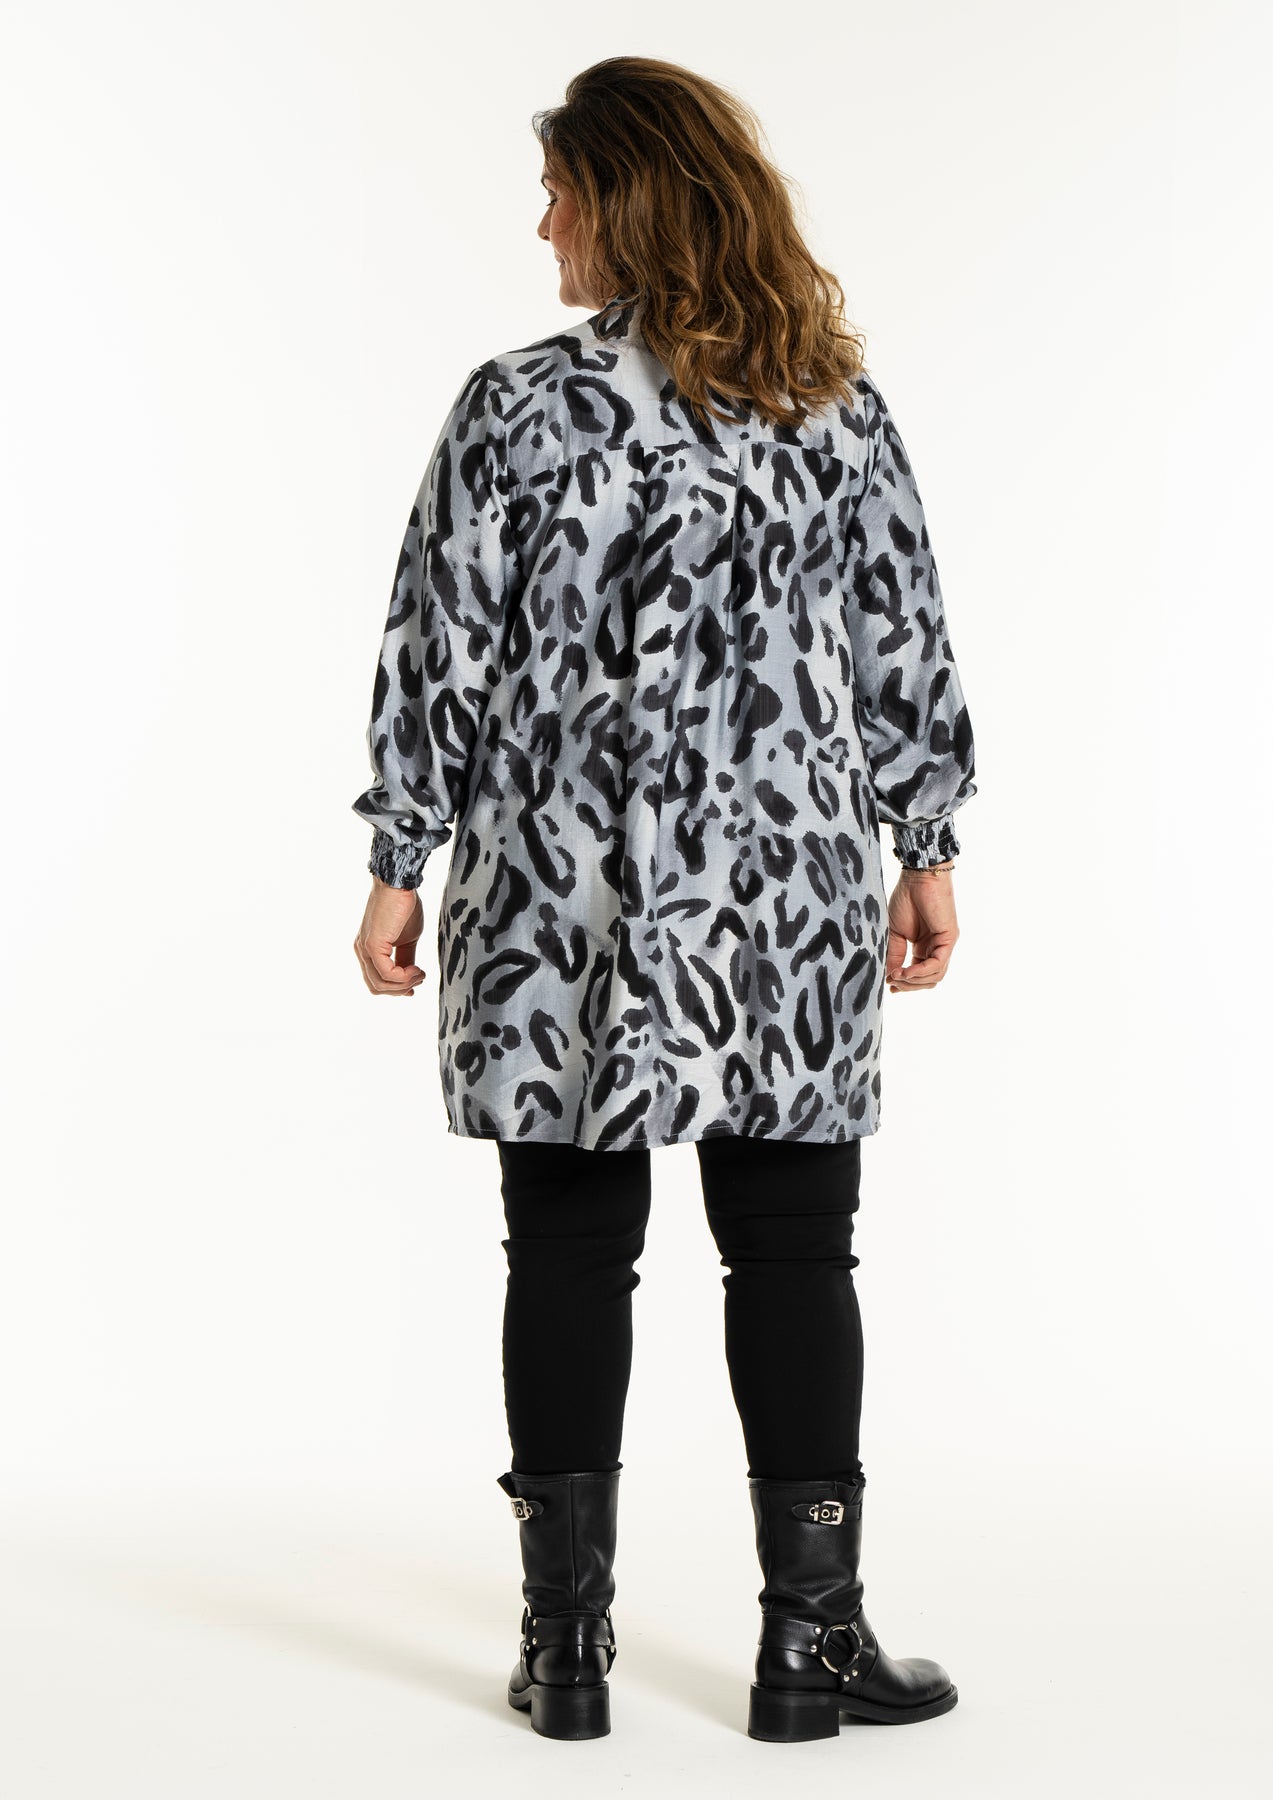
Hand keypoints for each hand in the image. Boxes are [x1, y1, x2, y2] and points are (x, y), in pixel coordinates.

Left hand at [354, 876, 425, 995]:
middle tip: (420, 978)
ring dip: (404, 984)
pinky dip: (403, 977)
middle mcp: (362, 952)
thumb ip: (405, 957)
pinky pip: (386, 973)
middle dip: (401, 989)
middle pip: (376, 987)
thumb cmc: (404, 906)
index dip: (396, 989)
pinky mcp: (372, 945)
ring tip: (420, 973)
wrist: (399, 884)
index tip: (415, 986)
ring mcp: (364, 949)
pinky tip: (416, 969)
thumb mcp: (407, 938)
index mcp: (368, 950)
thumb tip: (411, 974)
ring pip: (380, 984)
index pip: (376, 981)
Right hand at [886, 870, 958, 993]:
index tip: (889, 986)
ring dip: (914, 980)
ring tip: (897, 975)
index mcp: (924, 947)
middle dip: (910, 986)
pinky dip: (920, 971)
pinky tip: (906, 970)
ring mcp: (944, 945)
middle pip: (929, 980)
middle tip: (893, 984)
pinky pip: (937, 964)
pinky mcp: (949, 939)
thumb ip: (893, 955)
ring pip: (935, 976)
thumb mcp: (893, 933)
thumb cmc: (906, 899)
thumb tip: (890, 977)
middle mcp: (936, 948)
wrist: (917, 878)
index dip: (906, 984)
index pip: (919, 975)